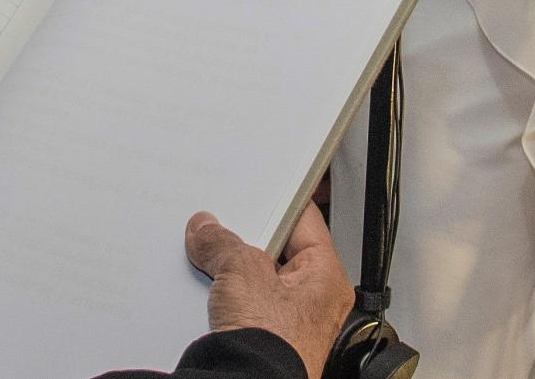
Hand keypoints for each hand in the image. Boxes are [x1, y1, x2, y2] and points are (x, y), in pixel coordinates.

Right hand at [187, 206, 351, 378]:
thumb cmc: (270, 345)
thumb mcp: (241, 273)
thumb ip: (223, 243)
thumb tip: (208, 231)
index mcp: (326, 277)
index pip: (305, 220)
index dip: (278, 201)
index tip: (259, 190)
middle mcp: (315, 301)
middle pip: (279, 251)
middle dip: (248, 240)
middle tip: (226, 228)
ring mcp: (291, 323)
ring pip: (260, 280)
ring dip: (235, 272)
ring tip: (215, 262)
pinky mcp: (267, 341)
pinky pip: (248, 306)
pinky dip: (230, 298)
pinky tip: (211, 294)